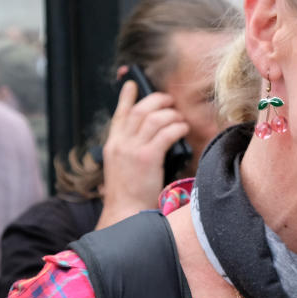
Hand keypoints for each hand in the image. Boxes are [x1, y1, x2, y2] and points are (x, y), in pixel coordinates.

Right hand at [96, 80, 189, 228]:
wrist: (125, 213)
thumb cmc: (128, 195)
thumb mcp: (121, 168)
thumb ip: (131, 151)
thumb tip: (150, 138)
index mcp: (112, 145)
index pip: (119, 114)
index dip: (127, 97)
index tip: (132, 84)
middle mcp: (120, 143)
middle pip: (140, 110)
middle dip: (157, 100)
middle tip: (169, 101)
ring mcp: (133, 149)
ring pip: (155, 118)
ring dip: (172, 114)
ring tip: (180, 119)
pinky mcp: (148, 157)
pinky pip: (167, 132)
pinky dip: (178, 127)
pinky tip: (183, 129)